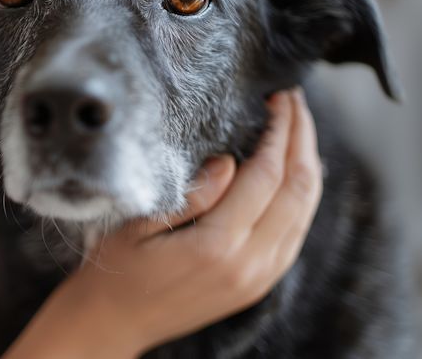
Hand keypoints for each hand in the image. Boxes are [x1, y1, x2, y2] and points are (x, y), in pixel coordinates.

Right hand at [6, 89, 322, 357]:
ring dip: (308, 163)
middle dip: (302, 138)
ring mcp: (261, 278)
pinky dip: (303, 195)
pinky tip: (295, 171)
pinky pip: (297, 232)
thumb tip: (229, 160)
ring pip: (305, 211)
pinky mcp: (260, 283)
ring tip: (298, 126)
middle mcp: (250, 265)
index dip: (278, 132)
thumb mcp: (139, 223)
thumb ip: (191, 193)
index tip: (277, 98)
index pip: (266, 176)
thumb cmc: (117, 268)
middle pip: (298, 190)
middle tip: (294, 100)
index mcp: (218, 246)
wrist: (113, 323)